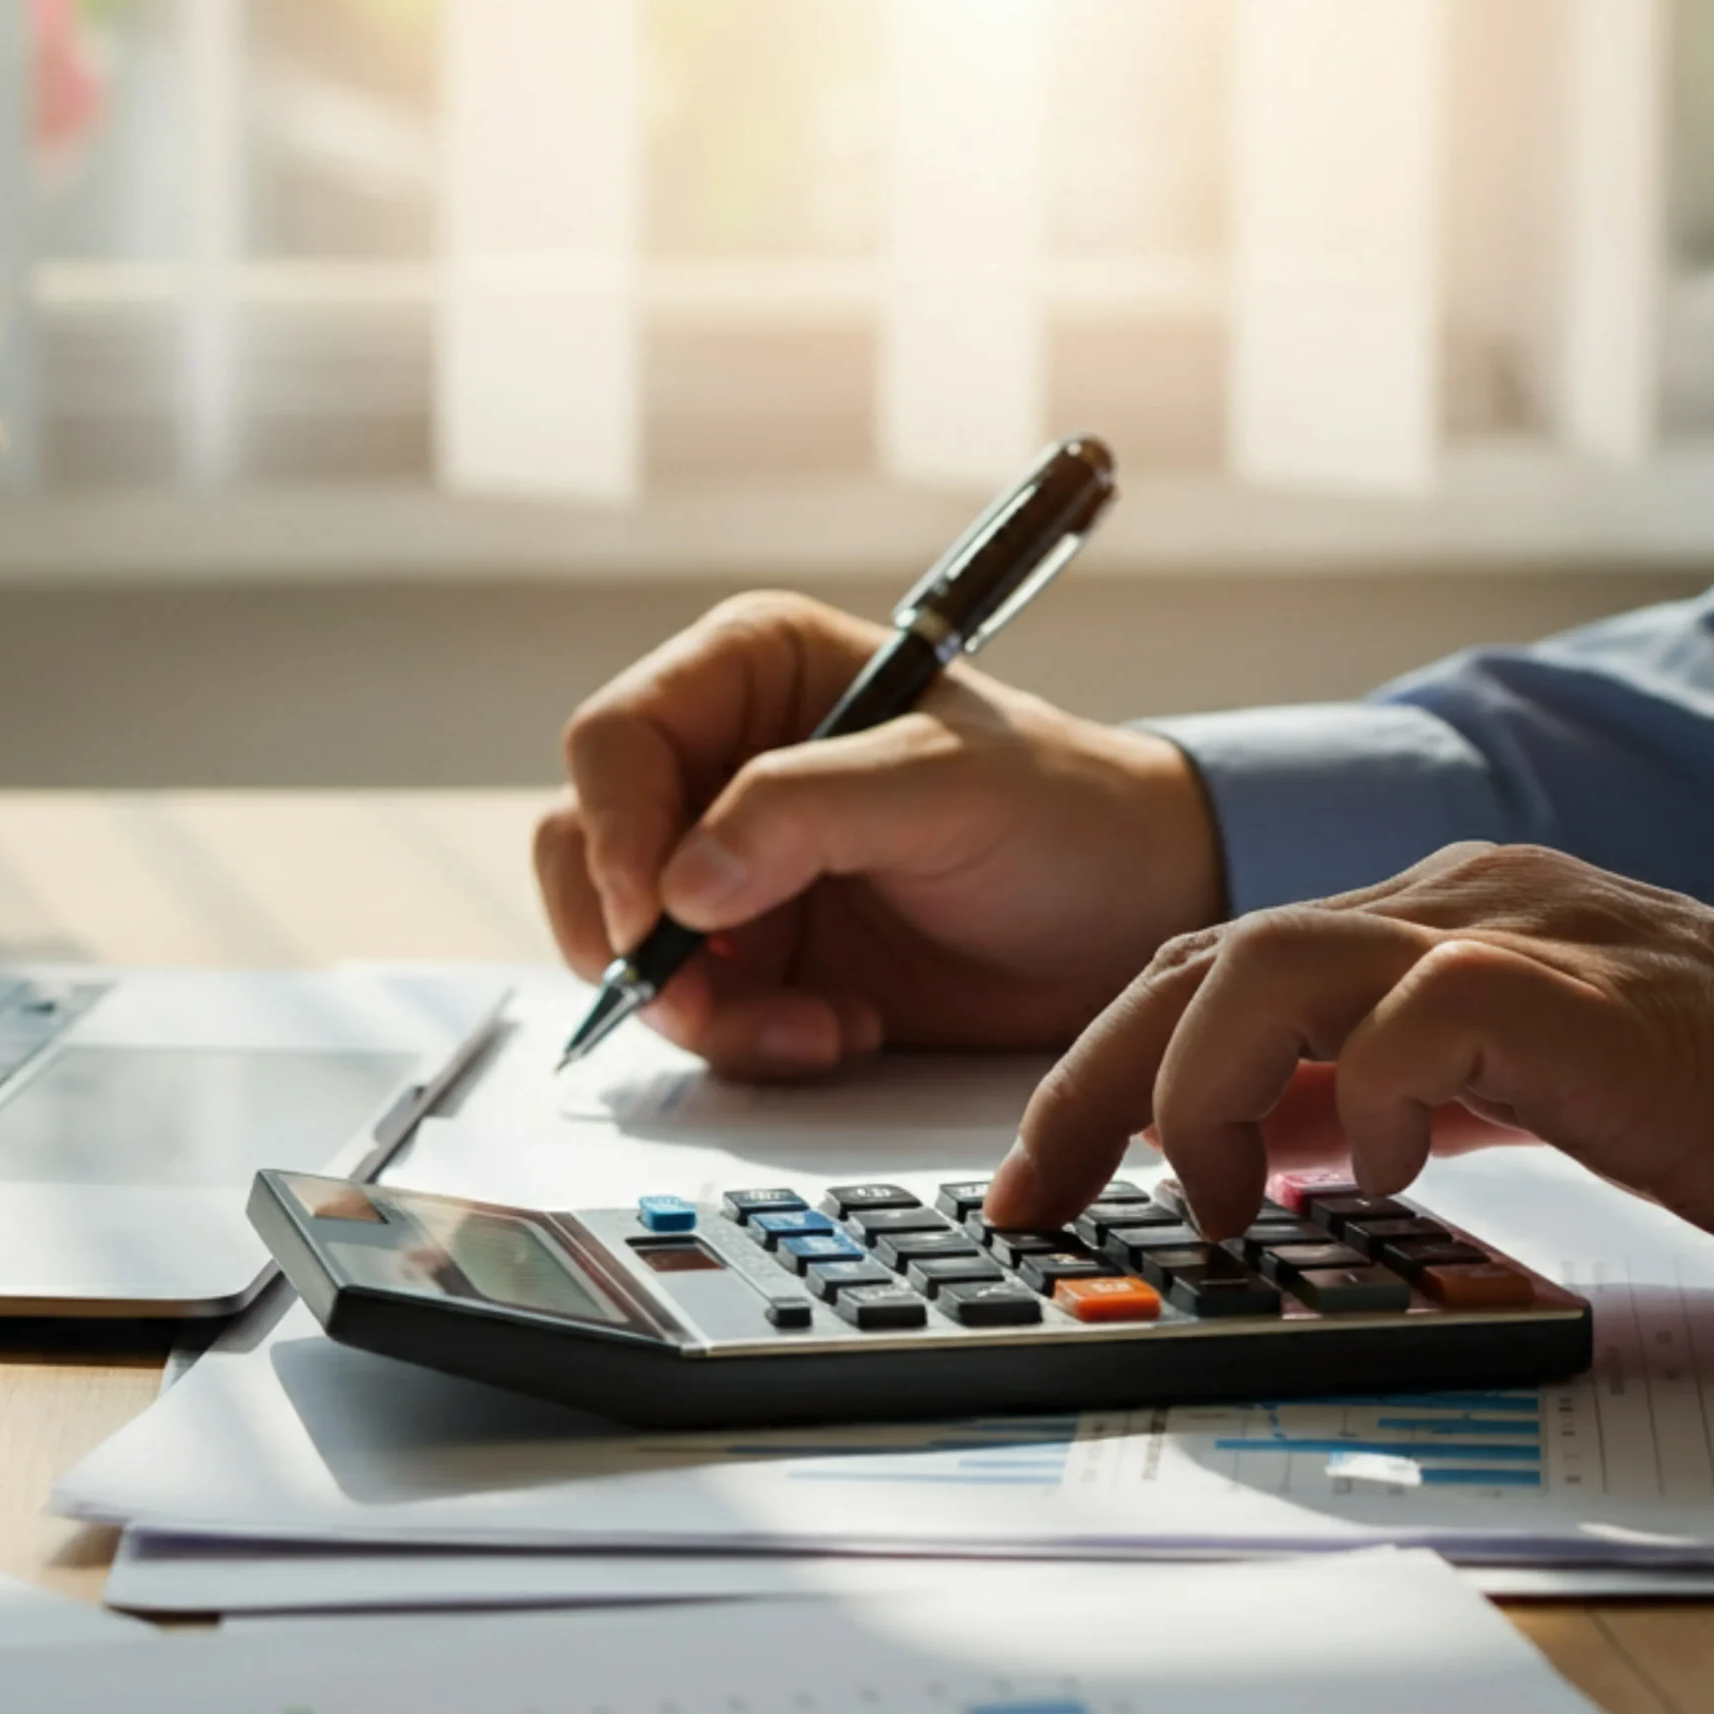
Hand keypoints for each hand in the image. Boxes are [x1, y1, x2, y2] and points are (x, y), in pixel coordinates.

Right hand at [535, 592, 1224, 1074]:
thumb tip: (678, 887)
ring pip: (623, 945)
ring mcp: (725, 867)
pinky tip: (842, 1029)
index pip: (616, 741)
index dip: (615, 832)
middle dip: (637, 941)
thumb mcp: (944, 787)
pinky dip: (747, 1041)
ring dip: (701, 1009)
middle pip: (588, 849)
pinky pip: (688, 1013)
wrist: (1125, 918)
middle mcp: (718, 764)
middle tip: (701, 998)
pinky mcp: (750, 957)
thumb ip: (804, 813)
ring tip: (817, 1025)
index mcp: (752, 672)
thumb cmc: (1061, 812)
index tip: (655, 915)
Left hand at [985, 842, 1713, 1299]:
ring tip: (1213, 1199)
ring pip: (1271, 959)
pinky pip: (1424, 1018)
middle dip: (1090, 1084)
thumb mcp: (1507, 1098)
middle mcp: (1454, 908)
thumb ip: (1382, 1095)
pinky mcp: (1588, 997)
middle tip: (1039, 1199)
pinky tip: (1387, 1176)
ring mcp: (1518, 937)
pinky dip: (1370, 1099)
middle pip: (1198, 958)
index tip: (1038, 1181)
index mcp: (1427, 927)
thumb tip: (1258, 1147)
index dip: (1097, 1072)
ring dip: (1199, 1087)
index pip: (1205, 972)